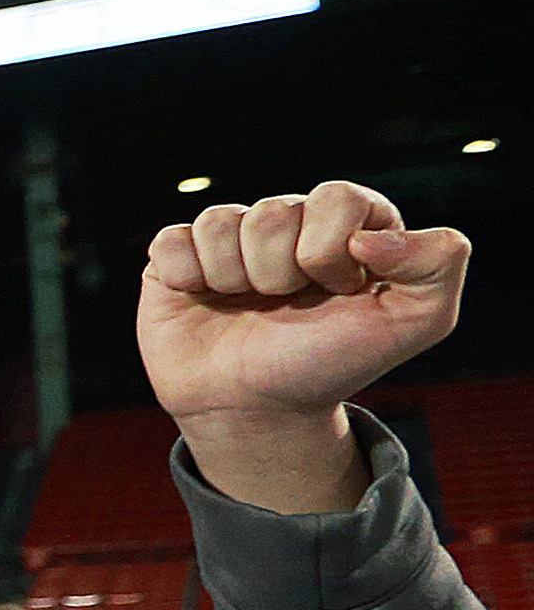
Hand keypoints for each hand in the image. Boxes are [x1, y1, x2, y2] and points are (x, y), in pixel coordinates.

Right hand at [140, 183, 468, 514]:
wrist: (260, 412)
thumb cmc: (333, 364)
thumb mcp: (417, 321)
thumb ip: (438, 262)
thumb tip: (367, 235)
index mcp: (345, 223)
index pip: (336, 197)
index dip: (331, 252)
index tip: (338, 292)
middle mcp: (288, 222)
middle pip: (274, 214)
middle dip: (280, 274)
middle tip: (287, 307)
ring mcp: (229, 239)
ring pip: (222, 223)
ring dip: (236, 280)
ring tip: (247, 308)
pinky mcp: (176, 258)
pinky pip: (172, 241)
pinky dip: (188, 278)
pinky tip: (206, 301)